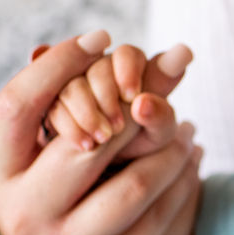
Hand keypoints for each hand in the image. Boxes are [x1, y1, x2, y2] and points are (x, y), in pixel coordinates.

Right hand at [0, 30, 201, 234]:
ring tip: (187, 130)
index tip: (102, 37)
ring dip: (170, 152)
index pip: (15, 105)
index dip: (56, 66)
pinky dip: (182, 182)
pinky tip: (192, 159)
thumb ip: (97, 100)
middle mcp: (20, 210)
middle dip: (131, 114)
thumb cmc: (65, 197)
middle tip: (160, 95)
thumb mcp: (61, 153)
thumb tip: (162, 49)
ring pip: (132, 186)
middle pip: (82, 145)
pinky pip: (156, 217)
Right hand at [40, 42, 192, 159]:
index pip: (127, 53)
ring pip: (69, 85)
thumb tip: (183, 56)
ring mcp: (71, 88)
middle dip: (106, 95)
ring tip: (104, 139)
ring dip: (87, 112)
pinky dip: (68, 125)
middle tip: (119, 127)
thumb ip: (165, 105)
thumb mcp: (157, 134)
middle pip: (95, 66)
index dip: (129, 70)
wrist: (112, 181)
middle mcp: (99, 72)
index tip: (133, 95)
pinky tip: (84, 144)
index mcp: (130, 69)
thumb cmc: (141, 151)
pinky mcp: (50, 107)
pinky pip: (50, 106)